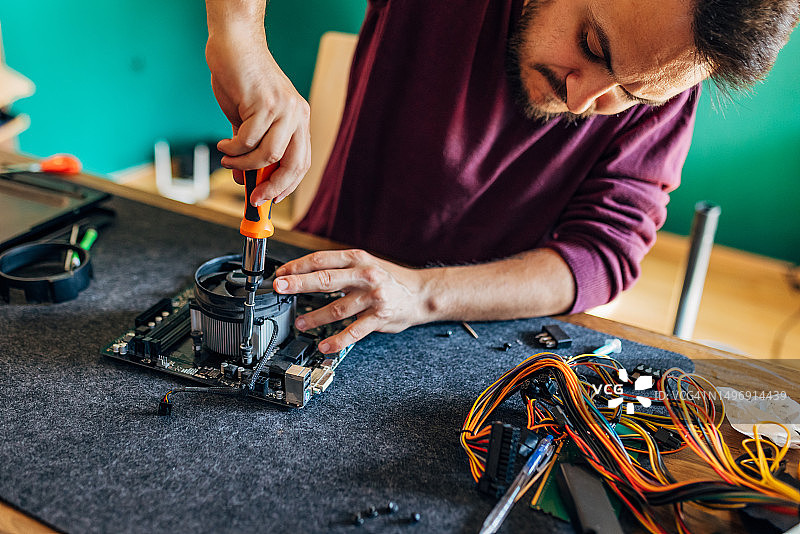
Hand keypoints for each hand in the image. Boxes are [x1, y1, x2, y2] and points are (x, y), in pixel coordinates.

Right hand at [205, 27, 310, 203]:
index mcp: (299, 120)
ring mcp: (283, 109)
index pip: (301, 162)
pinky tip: (223, 146)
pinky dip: (233, 149)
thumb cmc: (241, 80)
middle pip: (293, 165)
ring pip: (269, 155)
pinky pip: (248, 139)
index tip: (270, 200)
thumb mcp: (248, 121)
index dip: (287, 185)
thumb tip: (243, 178)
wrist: (234, 44)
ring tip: (227, 160)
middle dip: (273, 188)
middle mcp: (297, 115)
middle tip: (254, 199)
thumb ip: (249, 149)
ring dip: (244, 165)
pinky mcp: (265, 103)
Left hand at [272, 250, 432, 353]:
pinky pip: (354, 331)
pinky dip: (338, 340)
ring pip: (338, 309)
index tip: (280, 274)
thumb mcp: (365, 264)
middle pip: (326, 280)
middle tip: (280, 289)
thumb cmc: (389, 279)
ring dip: (315, 317)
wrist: (421, 293)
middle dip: (299, 284)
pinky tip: (325, 345)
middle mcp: (365, 276)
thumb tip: (304, 274)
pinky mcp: (380, 318)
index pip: (322, 260)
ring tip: (301, 324)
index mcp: (358, 259)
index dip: (298, 267)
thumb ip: (339, 268)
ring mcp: (373, 298)